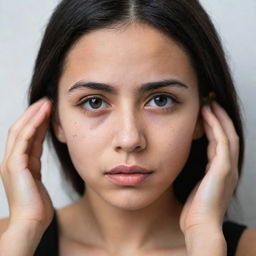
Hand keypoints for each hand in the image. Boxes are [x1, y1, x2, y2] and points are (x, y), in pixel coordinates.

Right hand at [0, 98, 53, 230]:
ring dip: (33, 115)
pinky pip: (24, 140)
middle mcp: (12, 160)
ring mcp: (11, 162)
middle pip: (21, 129)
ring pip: (20, 131)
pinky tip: (42, 115)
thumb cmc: (37, 206)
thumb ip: (36, 166)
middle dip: (34, 114)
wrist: (31, 223)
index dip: (37, 122)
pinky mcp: (15, 165)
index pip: (27, 137)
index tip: (48, 110)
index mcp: (19, 163)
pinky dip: (32, 125)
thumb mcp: (37, 181)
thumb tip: (40, 156)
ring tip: (46, 103)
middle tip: (47, 101)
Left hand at [179, 100, 238, 234]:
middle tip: (209, 100)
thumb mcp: (195, 187)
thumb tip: (179, 161)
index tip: (205, 111)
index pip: (219, 141)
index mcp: (220, 171)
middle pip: (227, 133)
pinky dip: (215, 126)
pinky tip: (206, 114)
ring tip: (209, 102)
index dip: (214, 125)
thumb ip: (194, 174)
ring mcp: (227, 167)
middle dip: (219, 116)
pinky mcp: (223, 168)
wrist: (200, 227)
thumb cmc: (195, 210)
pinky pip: (221, 141)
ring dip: (218, 116)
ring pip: (226, 134)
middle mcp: (228, 167)